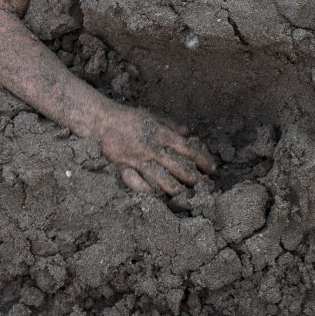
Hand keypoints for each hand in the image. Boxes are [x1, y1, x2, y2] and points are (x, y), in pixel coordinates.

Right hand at [95, 104, 215, 195]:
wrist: (101, 120)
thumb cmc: (128, 118)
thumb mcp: (152, 116)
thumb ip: (171, 124)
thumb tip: (188, 132)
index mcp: (160, 133)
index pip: (186, 148)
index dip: (201, 159)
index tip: (212, 169)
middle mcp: (151, 147)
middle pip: (176, 165)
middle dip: (193, 177)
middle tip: (207, 188)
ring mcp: (136, 158)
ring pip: (159, 176)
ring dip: (174, 188)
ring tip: (188, 197)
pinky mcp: (122, 167)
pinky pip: (135, 182)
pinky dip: (146, 191)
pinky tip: (156, 200)